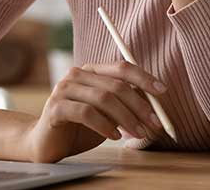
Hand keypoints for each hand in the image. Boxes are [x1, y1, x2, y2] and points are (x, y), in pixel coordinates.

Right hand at [22, 60, 167, 162]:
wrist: (46, 143)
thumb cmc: (80, 127)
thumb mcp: (108, 114)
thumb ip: (125, 105)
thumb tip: (155, 104)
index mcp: (91, 70)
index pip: (121, 67)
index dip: (144, 77)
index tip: (162, 91)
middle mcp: (77, 75)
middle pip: (116, 84)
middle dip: (140, 105)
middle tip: (154, 124)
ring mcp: (64, 89)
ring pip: (103, 98)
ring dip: (126, 118)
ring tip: (138, 134)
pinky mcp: (55, 107)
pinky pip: (86, 113)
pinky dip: (104, 125)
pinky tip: (114, 137)